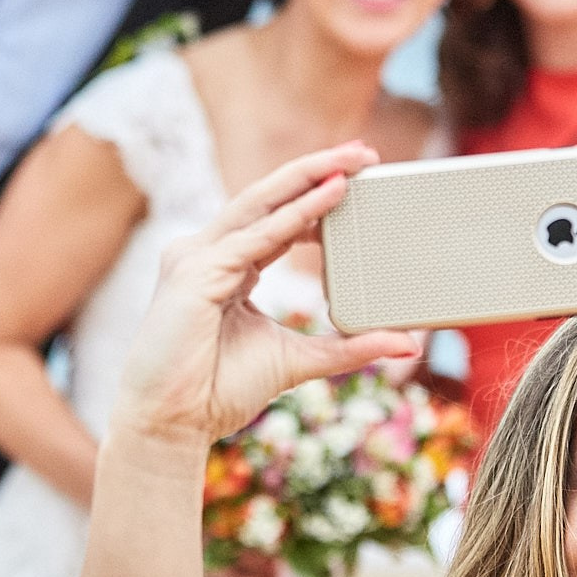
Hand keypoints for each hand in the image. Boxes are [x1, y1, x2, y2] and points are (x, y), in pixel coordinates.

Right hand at [109, 143, 420, 451]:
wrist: (170, 424)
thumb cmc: (218, 392)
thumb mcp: (299, 359)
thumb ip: (349, 347)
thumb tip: (406, 342)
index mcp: (227, 267)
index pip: (275, 218)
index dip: (315, 196)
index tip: (359, 180)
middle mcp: (208, 253)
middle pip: (267, 197)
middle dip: (316, 169)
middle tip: (365, 151)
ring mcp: (197, 258)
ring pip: (259, 204)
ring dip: (308, 178)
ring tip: (351, 162)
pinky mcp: (195, 273)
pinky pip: (254, 237)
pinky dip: (294, 215)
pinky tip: (327, 199)